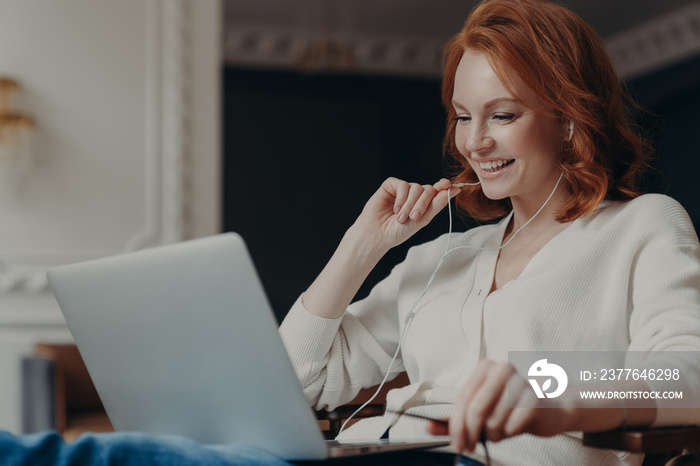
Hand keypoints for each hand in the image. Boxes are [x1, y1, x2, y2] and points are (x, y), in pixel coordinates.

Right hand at [353, 177, 457, 251]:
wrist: (378, 234)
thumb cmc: (398, 231)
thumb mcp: (422, 220)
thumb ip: (437, 204)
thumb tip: (454, 189)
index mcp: (424, 202)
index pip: (437, 191)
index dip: (444, 187)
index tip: (449, 185)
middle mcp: (414, 194)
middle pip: (428, 189)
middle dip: (423, 204)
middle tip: (414, 218)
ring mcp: (403, 189)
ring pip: (416, 187)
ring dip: (410, 204)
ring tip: (401, 218)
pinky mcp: (391, 185)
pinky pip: (402, 185)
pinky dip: (401, 198)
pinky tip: (395, 209)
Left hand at [427, 360, 570, 451]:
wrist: (550, 410)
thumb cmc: (511, 410)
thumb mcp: (481, 413)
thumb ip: (455, 419)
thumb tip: (428, 427)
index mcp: (485, 368)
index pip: (462, 399)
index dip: (455, 424)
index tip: (455, 442)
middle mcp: (502, 369)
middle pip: (475, 409)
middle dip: (469, 433)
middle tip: (469, 445)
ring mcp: (520, 381)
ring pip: (493, 421)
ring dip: (493, 435)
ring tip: (500, 430)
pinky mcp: (535, 398)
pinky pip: (511, 427)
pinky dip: (510, 434)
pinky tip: (516, 426)